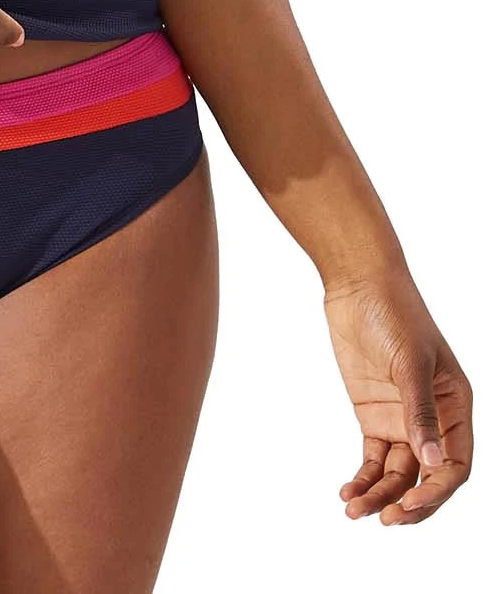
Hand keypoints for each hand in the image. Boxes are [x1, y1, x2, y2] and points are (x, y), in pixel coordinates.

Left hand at [322, 263, 472, 523]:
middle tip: (382, 520)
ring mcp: (402, 419)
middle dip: (408, 504)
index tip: (407, 508)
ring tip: (353, 511)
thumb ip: (420, 413)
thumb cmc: (394, 312)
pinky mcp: (374, 416)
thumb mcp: (410, 362)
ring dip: (379, 496)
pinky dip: (363, 479)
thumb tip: (433, 465)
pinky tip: (348, 493)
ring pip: (397, 474)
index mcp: (456, 406)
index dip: (435, 493)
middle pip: (427, 478)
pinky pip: (373, 459)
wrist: (358, 283)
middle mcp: (433, 419)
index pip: (455, 466)